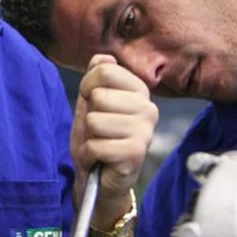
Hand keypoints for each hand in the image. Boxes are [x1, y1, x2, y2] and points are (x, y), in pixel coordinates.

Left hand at [71, 54, 157, 220]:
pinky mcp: (136, 152)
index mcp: (139, 91)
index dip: (88, 87)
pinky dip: (90, 155)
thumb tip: (103, 58)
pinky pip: (96, 145)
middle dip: (89, 115)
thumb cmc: (97, 138)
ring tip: (100, 145)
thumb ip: (96, 77)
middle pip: (99, 95)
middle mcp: (148, 108)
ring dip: (89, 137)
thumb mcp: (91, 102)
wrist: (99, 179)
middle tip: (98, 131)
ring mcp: (145, 130)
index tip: (93, 105)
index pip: (104, 70)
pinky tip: (100, 159)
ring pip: (95, 120)